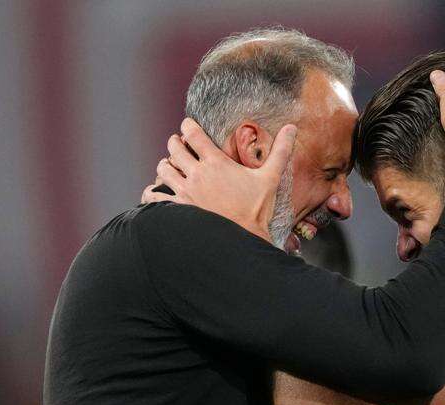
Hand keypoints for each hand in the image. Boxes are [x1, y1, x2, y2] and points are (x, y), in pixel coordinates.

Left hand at [141, 118, 296, 242]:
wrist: (242, 239)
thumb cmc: (256, 209)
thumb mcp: (271, 178)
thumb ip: (280, 151)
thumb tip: (292, 128)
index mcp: (216, 163)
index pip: (193, 134)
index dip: (188, 125)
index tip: (189, 125)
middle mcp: (196, 174)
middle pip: (173, 148)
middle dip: (175, 143)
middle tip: (179, 144)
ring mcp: (185, 192)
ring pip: (163, 170)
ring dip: (165, 165)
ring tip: (170, 166)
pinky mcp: (179, 209)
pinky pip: (155, 197)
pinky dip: (152, 193)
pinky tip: (155, 192)